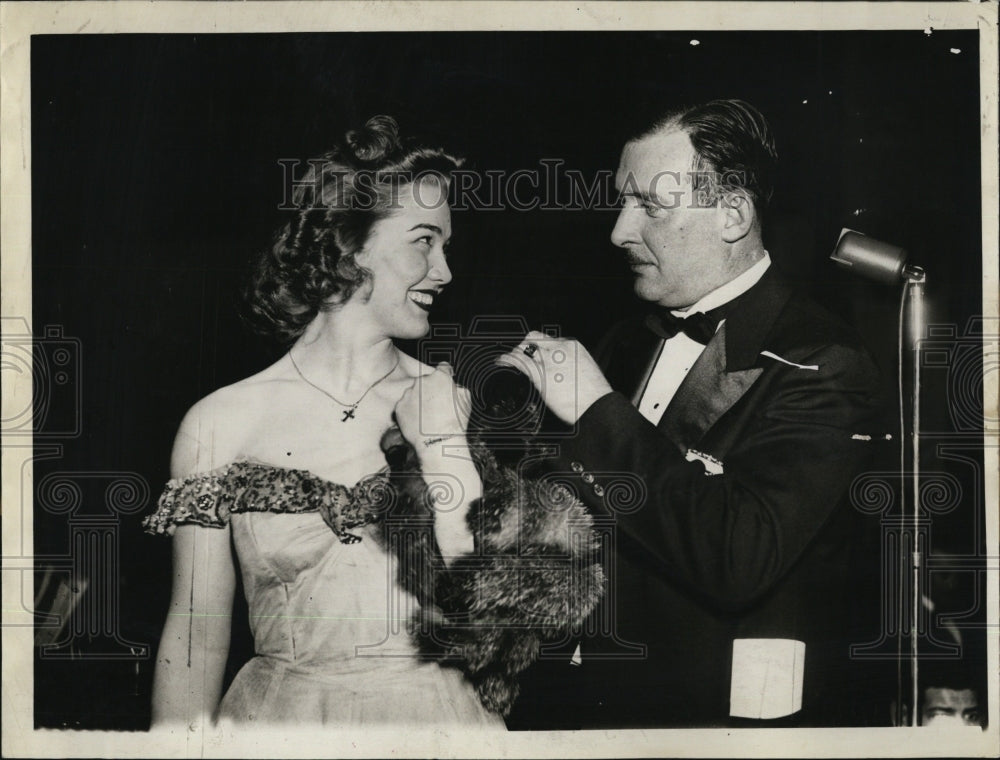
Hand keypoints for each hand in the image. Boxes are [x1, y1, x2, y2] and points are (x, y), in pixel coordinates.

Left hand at [394, 362, 470, 454]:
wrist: (439, 441)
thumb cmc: (455, 422)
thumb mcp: (466, 400)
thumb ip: (459, 388)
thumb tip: (455, 387)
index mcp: (440, 377)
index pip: (443, 368)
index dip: (446, 374)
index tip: (445, 381)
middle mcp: (422, 381)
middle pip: (426, 381)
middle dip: (430, 389)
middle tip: (437, 405)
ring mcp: (408, 394)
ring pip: (414, 393)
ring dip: (419, 400)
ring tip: (427, 416)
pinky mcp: (399, 407)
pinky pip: (405, 406)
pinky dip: (410, 411)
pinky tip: (419, 421)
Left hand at [496, 330, 611, 424]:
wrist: (598, 408)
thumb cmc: (594, 396)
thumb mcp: (585, 372)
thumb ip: (570, 367)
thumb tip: (560, 373)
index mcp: (572, 347)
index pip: (548, 339)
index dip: (537, 346)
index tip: (534, 354)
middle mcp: (559, 350)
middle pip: (533, 339)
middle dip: (524, 346)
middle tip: (520, 357)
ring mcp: (549, 361)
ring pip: (523, 348)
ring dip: (514, 354)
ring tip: (508, 361)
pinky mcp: (540, 375)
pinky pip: (518, 361)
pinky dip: (507, 360)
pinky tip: (501, 362)